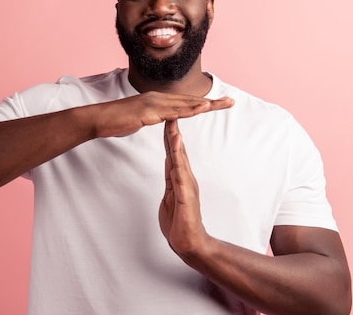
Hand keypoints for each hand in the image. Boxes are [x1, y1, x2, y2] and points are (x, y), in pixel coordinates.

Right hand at [91, 91, 232, 137]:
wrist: (99, 119)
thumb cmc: (117, 120)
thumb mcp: (140, 118)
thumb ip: (152, 117)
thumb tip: (158, 118)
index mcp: (158, 100)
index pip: (186, 102)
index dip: (204, 102)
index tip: (220, 103)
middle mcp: (159, 98)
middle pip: (191, 100)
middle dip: (212, 101)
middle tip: (232, 101)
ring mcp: (154, 103)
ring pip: (185, 104)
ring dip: (205, 104)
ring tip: (223, 104)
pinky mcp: (149, 112)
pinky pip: (172, 112)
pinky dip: (189, 110)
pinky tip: (201, 109)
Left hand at [159, 119, 210, 257]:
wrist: (188, 243)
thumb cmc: (179, 222)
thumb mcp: (170, 196)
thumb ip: (171, 180)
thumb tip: (169, 166)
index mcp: (180, 177)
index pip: (172, 152)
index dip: (168, 134)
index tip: (164, 116)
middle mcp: (186, 177)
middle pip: (177, 150)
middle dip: (173, 129)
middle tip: (172, 109)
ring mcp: (187, 185)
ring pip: (180, 158)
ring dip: (176, 141)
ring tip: (173, 123)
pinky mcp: (186, 195)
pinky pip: (180, 174)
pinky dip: (178, 160)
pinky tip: (175, 150)